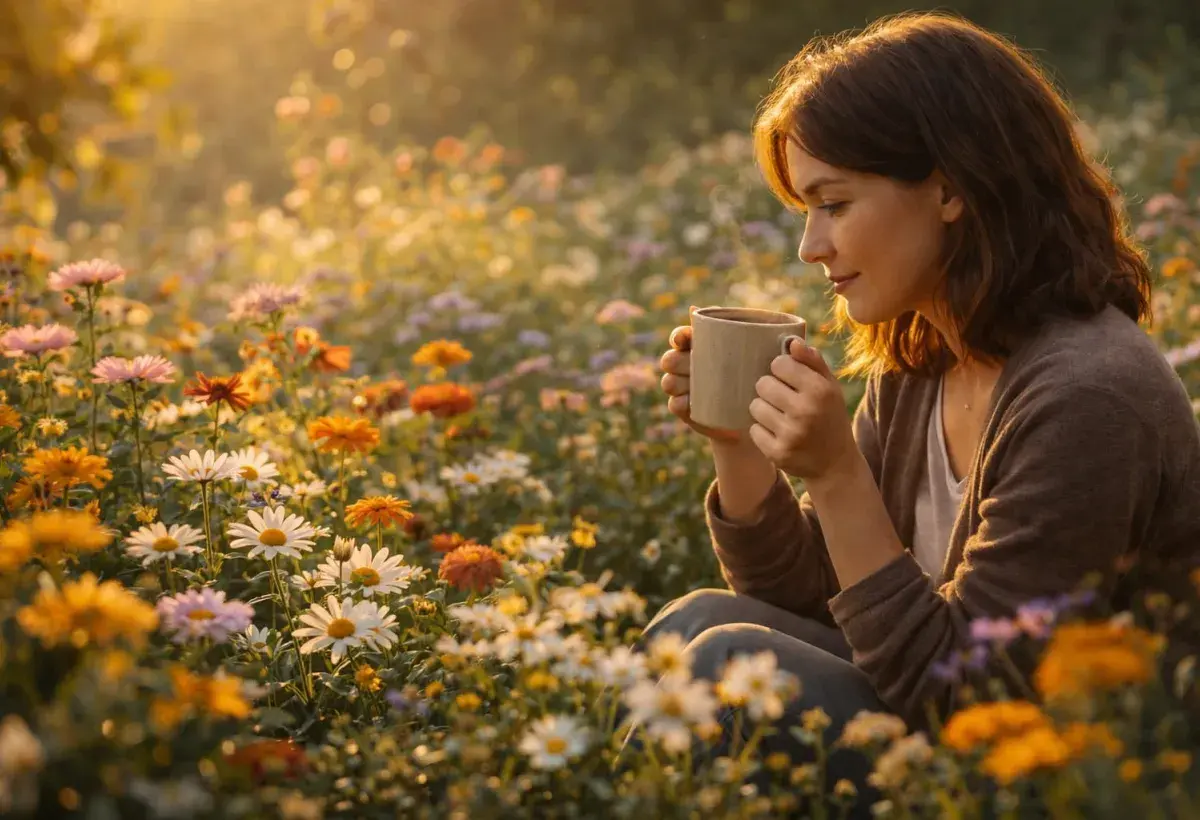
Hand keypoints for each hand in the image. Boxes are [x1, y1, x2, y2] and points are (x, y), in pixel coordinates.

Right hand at [658, 306, 740, 442]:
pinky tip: (689, 402)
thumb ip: (729, 328)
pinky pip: (673, 404)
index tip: (683, 340)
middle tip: (693, 365)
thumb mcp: (746, 350)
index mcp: (697, 347)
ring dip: (677, 383)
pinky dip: (679, 402)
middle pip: (669, 359)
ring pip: (668, 382)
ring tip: (692, 385)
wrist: (752, 409)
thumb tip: (696, 309)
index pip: (680, 336)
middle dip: (676, 362)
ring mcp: (682, 388)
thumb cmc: (749, 372)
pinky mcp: (685, 410)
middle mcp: (684, 365)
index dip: (678, 336)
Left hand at [748, 337, 856, 480]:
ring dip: (764, 409)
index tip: (790, 379)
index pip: (779, 363)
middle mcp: (805, 411)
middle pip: (763, 383)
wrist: (836, 462)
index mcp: (819, 390)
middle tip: (784, 399)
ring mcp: (790, 434)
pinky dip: (762, 430)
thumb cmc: (829, 415)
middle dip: (770, 389)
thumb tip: (792, 342)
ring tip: (781, 416)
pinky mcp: (777, 453)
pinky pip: (753, 430)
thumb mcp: (830, 386)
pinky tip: (778, 433)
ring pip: (755, 406)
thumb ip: (812, 361)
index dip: (782, 369)